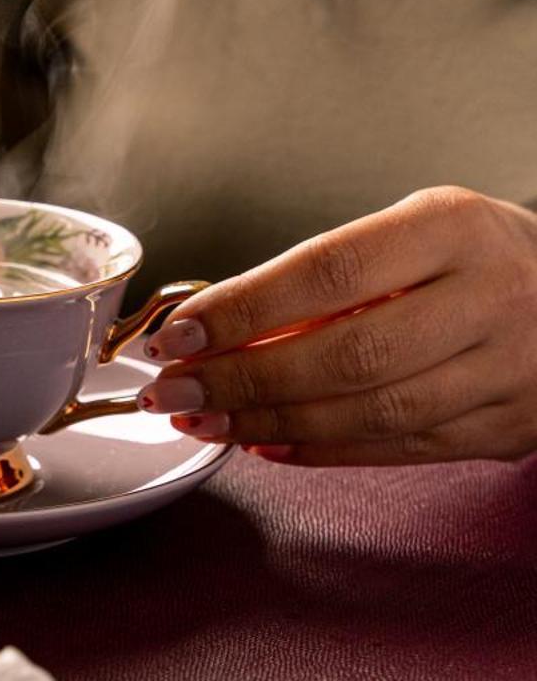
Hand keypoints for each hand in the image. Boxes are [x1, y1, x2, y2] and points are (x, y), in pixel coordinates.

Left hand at [140, 187, 536, 464]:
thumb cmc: (480, 260)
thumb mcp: (417, 233)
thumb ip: (330, 276)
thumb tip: (220, 323)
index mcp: (454, 228)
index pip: (329, 270)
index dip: (247, 307)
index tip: (184, 331)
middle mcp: (487, 297)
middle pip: (346, 353)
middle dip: (243, 379)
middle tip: (176, 390)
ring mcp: (504, 369)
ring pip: (369, 412)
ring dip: (271, 423)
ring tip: (207, 421)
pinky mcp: (504, 426)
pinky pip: (396, 448)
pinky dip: (320, 452)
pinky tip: (267, 444)